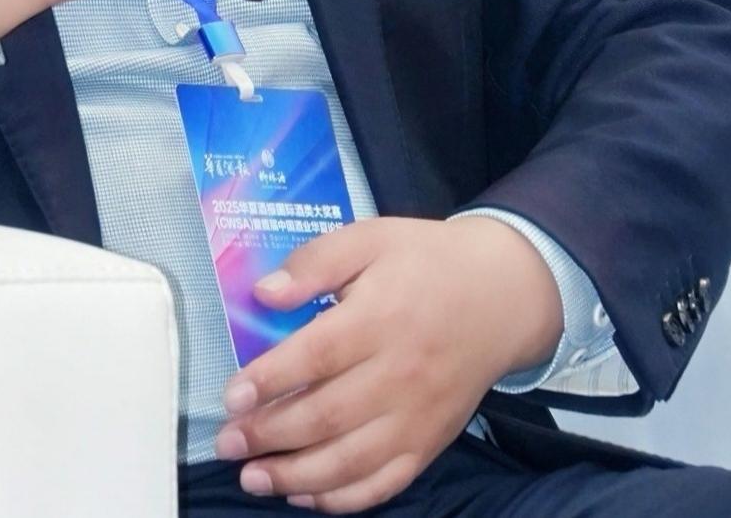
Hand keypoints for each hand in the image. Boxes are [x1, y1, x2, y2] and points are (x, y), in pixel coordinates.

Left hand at [213, 215, 562, 512]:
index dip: (270, 381)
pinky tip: (303, 495)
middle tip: (227, 443)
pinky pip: (384, 484)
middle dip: (269, 435)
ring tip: (252, 477)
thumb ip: (316, 262)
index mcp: (382, 317)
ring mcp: (418, 416)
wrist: (503, 296)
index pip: (317, 357)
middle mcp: (401, 373)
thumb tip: (264, 293)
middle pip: (327, 415)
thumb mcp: (372, 238)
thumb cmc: (426, 264)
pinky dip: (341, 499)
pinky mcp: (430, 443)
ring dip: (295, 476)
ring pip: (351, 461)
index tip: (231, 397)